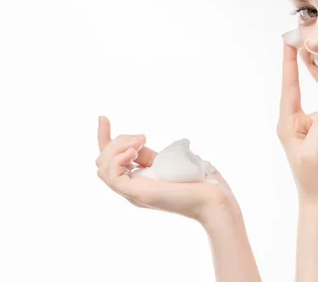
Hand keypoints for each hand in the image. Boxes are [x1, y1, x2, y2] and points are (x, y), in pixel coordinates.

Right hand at [95, 116, 238, 224]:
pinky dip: (118, 158)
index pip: (108, 161)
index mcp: (138, 181)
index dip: (104, 137)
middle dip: (116, 140)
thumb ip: (150, 155)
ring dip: (118, 147)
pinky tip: (134, 151)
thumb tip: (137, 140)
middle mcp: (131, 189)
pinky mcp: (137, 194)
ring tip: (141, 142)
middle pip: (102, 161)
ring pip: (103, 167)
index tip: (103, 118)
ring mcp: (133, 193)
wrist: (214, 199)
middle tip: (143, 137)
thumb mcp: (168, 161)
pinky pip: (112, 175)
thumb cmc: (200, 182)